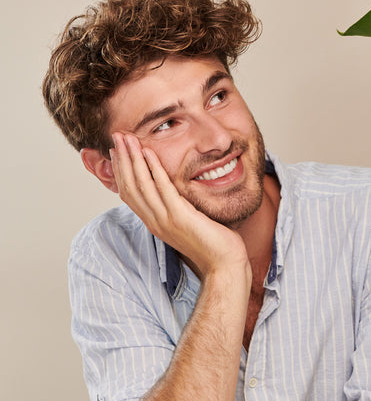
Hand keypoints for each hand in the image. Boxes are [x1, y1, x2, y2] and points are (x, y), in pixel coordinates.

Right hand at [111, 132, 249, 279]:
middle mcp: (155, 221)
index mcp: (155, 222)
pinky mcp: (180, 218)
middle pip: (129, 186)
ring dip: (132, 159)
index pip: (128, 193)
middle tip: (116, 136)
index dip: (120, 171)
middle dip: (121, 160)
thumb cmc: (213, 243)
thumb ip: (179, 207)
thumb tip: (177, 191)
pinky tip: (149, 153)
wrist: (225, 264)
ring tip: (127, 138)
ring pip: (140, 185)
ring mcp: (165, 220)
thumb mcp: (189, 221)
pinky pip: (162, 189)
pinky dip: (154, 169)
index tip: (116, 150)